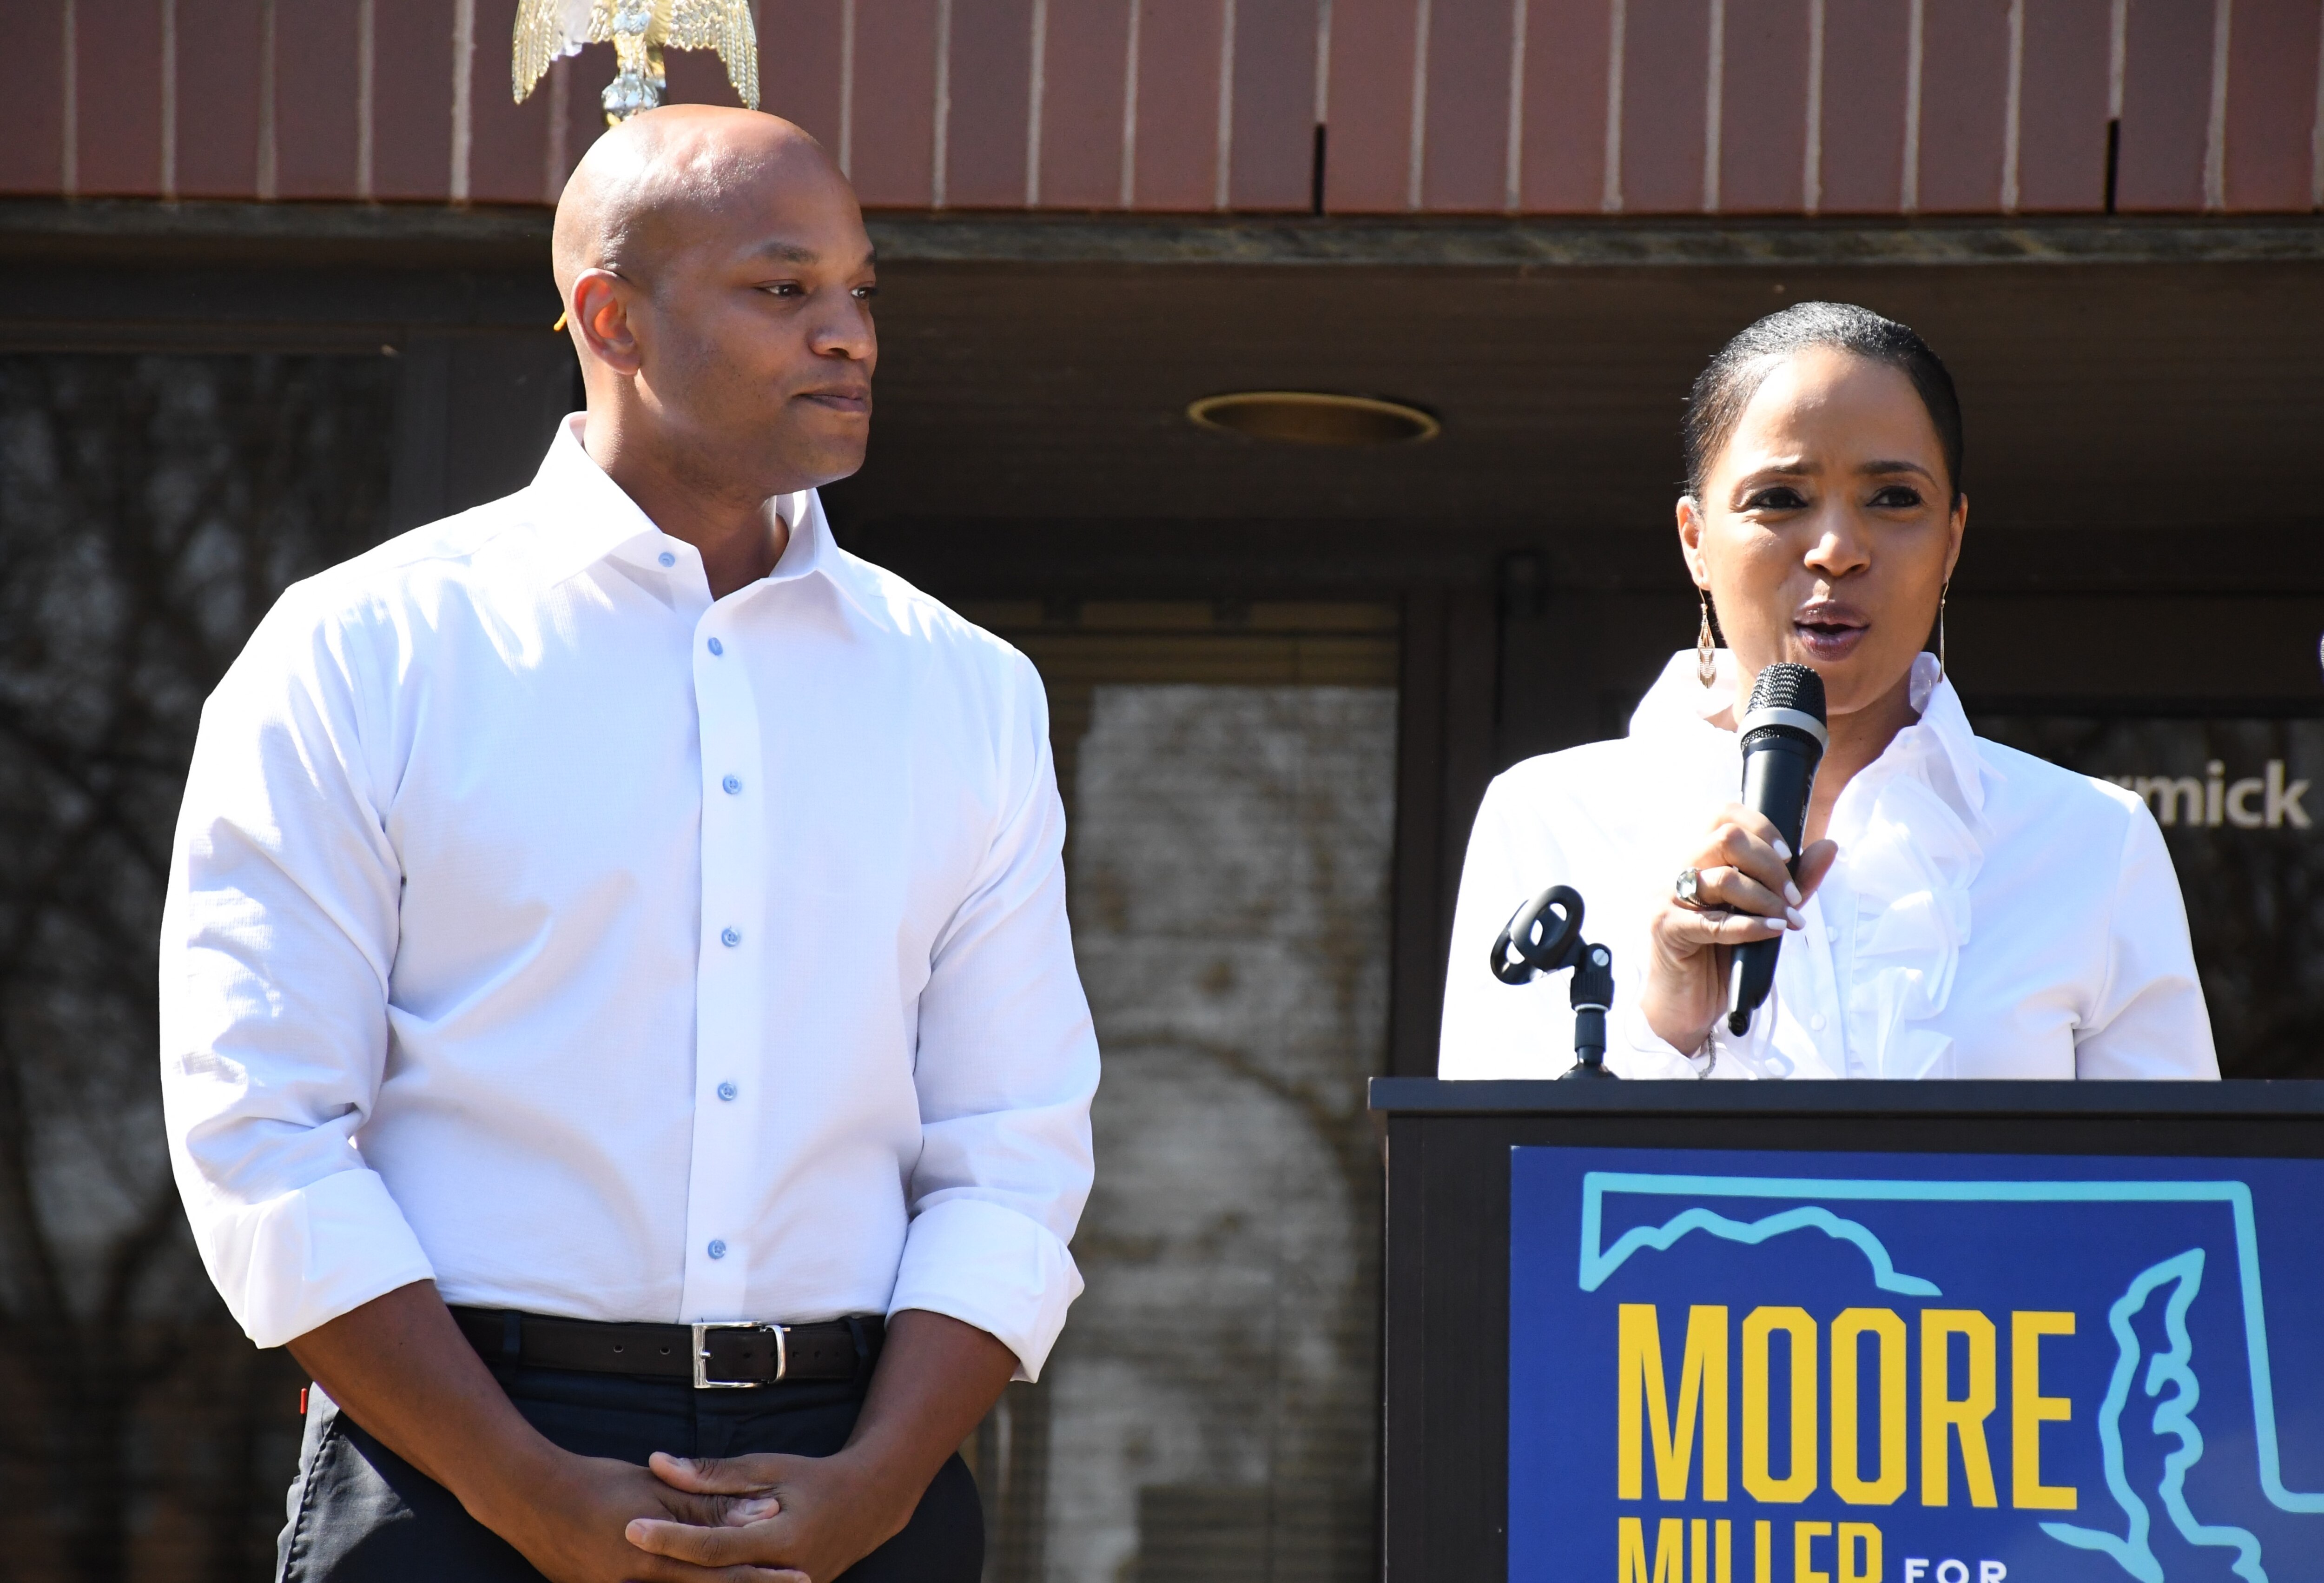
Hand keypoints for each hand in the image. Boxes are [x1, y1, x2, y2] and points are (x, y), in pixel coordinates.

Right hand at [482, 1447, 790, 1582]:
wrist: (530, 1499)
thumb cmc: (595, 1485)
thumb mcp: (657, 1490)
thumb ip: (707, 1507)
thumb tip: (760, 1515)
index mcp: (654, 1560)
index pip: (722, 1574)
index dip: (762, 1578)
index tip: (798, 1577)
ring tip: (755, 1582)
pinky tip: (697, 1578)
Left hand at [627, 1450, 906, 1582]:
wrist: (867, 1506)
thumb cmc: (814, 1480)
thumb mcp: (767, 1467)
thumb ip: (714, 1474)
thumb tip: (661, 1464)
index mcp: (781, 1539)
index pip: (713, 1545)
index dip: (669, 1538)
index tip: (630, 1526)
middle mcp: (783, 1575)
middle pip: (711, 1581)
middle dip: (663, 1568)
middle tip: (619, 1551)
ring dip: (679, 1582)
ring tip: (631, 1573)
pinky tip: (671, 1577)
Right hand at [1640, 801, 1836, 1053]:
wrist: (1685, 1006)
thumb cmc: (1720, 957)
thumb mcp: (1762, 911)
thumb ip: (1791, 881)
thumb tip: (1828, 847)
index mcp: (1695, 859)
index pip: (1723, 814)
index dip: (1761, 827)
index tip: (1789, 856)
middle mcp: (1676, 870)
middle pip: (1725, 837)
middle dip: (1771, 865)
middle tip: (1793, 896)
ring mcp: (1667, 897)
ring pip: (1724, 877)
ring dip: (1767, 898)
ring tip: (1788, 919)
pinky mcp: (1666, 928)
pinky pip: (1716, 922)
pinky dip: (1753, 925)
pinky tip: (1774, 930)